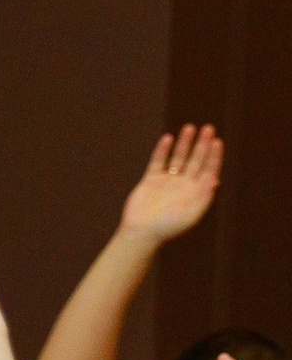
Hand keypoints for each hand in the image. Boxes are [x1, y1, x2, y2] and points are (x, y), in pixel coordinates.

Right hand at [119, 127, 221, 241]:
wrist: (141, 232)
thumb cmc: (168, 227)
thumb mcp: (191, 213)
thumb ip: (203, 196)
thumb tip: (215, 179)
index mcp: (196, 192)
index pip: (208, 169)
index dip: (213, 155)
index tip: (217, 141)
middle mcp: (183, 184)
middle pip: (195, 160)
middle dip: (202, 144)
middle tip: (208, 128)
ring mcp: (167, 181)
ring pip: (178, 158)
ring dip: (184, 143)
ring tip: (190, 127)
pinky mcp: (151, 181)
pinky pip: (158, 162)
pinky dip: (162, 151)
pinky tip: (168, 138)